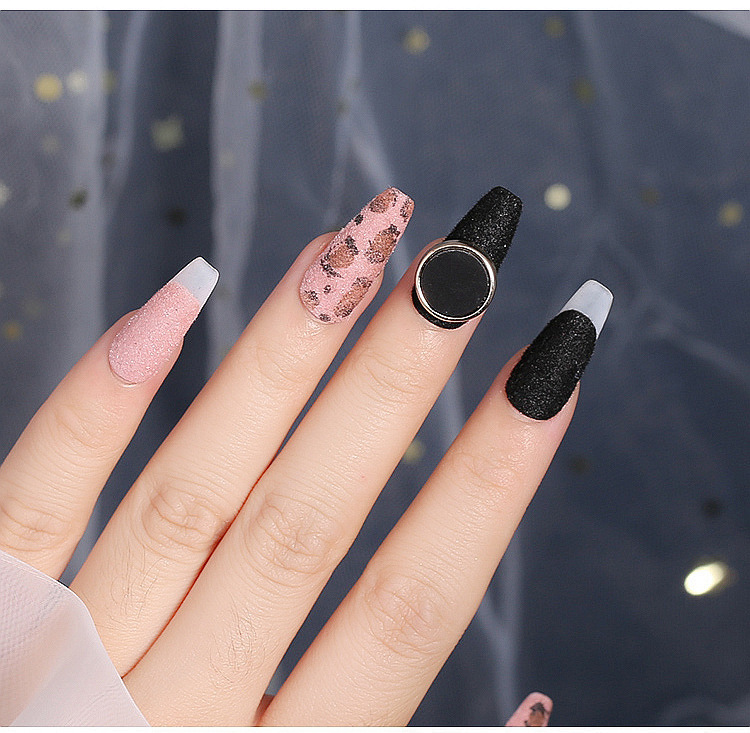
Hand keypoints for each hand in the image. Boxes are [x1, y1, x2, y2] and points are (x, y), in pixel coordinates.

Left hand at [0, 187, 608, 724]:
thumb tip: (542, 710)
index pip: (415, 606)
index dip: (494, 479)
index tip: (555, 367)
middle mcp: (185, 711)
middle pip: (311, 520)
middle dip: (398, 383)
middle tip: (460, 263)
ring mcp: (73, 665)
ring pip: (198, 490)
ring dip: (283, 360)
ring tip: (351, 248)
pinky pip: (36, 500)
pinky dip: (104, 399)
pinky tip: (180, 297)